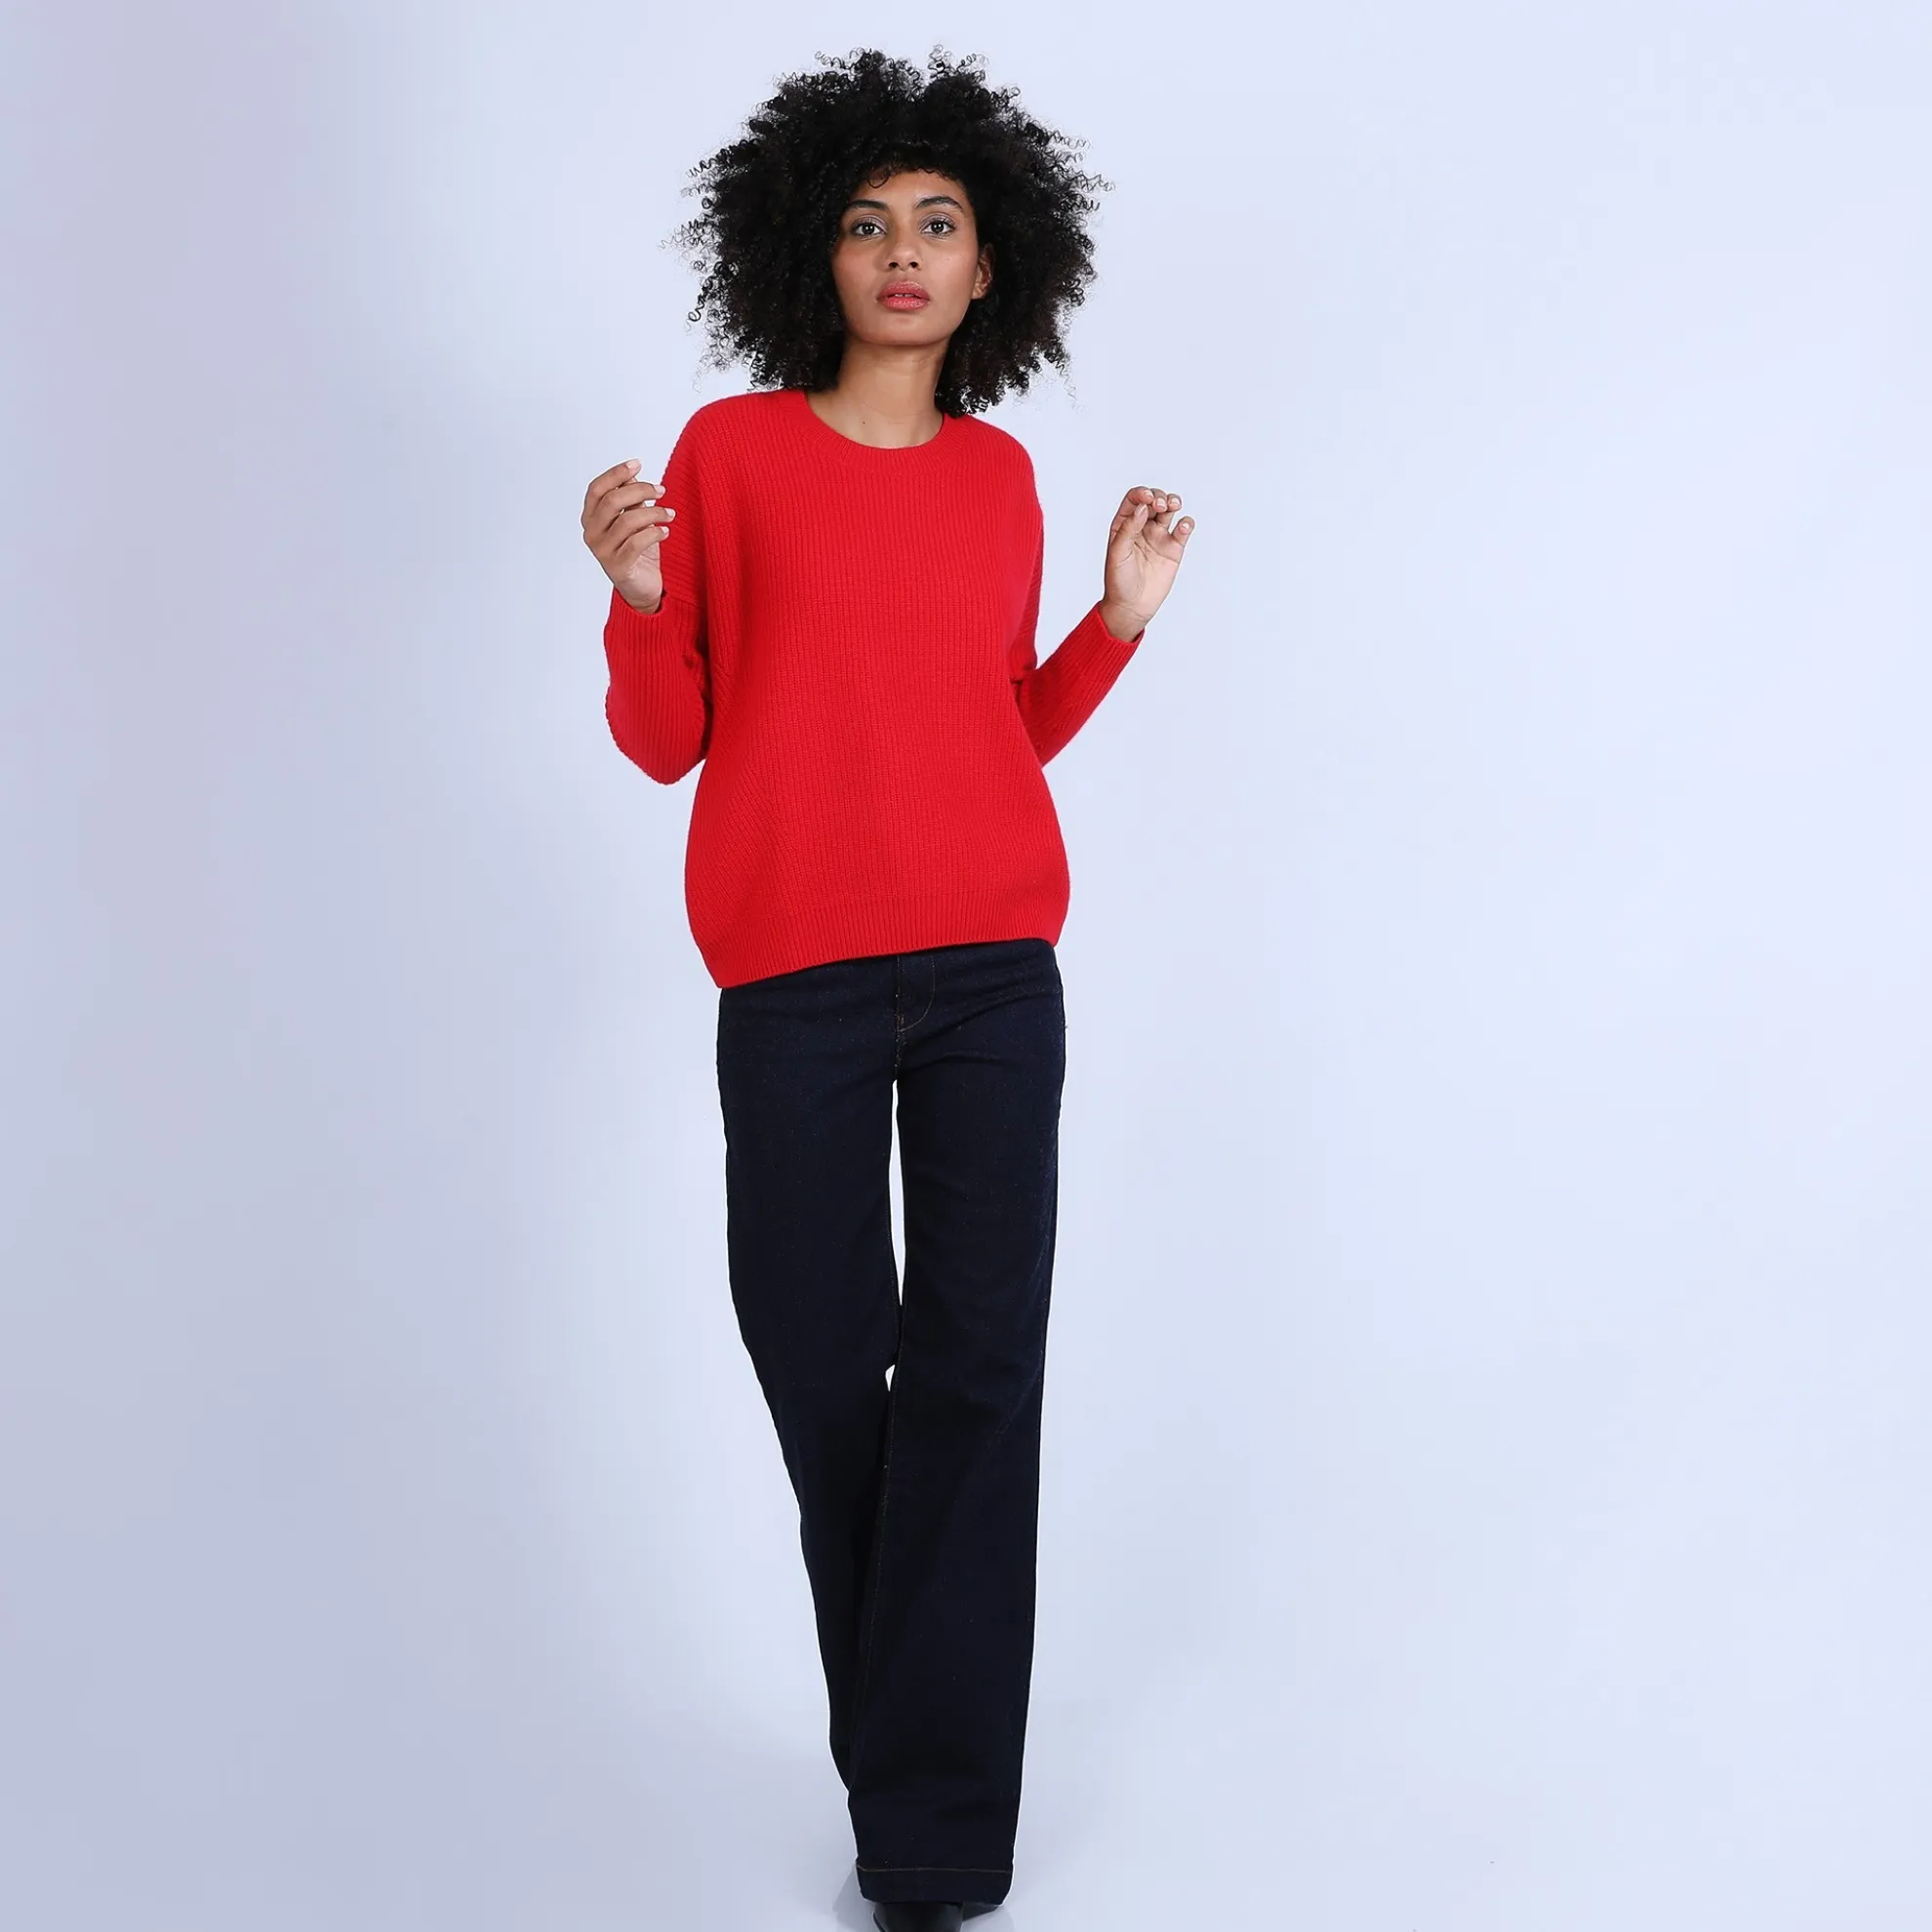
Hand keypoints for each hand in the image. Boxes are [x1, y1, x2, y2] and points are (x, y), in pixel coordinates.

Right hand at [582, 458, 676, 611]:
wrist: (642, 587)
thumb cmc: (637, 550)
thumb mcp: (633, 519)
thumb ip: (630, 499)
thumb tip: (633, 475)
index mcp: (591, 518)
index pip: (597, 489)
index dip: (616, 473)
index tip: (637, 463)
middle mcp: (591, 533)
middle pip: (612, 501)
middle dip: (640, 490)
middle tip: (662, 490)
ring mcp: (602, 552)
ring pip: (627, 521)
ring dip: (654, 512)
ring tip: (670, 514)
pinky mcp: (618, 567)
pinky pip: (637, 542)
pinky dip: (654, 533)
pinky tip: (666, 531)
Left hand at [1100, 485, 1194, 639]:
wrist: (1131, 607)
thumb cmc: (1118, 581)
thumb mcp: (1117, 553)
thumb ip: (1128, 529)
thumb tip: (1142, 507)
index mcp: (1124, 524)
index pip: (1134, 499)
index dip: (1141, 493)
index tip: (1147, 499)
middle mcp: (1142, 527)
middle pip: (1154, 500)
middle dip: (1159, 496)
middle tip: (1160, 505)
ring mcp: (1159, 536)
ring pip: (1169, 510)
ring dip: (1173, 502)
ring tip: (1173, 506)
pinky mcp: (1173, 548)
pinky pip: (1183, 530)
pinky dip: (1186, 523)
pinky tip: (1183, 526)